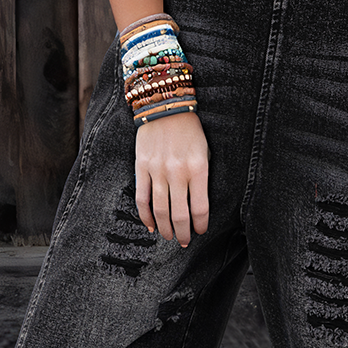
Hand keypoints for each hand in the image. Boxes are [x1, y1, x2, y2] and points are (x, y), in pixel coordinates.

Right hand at [134, 109, 209, 246]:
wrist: (165, 106)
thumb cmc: (191, 130)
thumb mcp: (205, 152)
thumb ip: (202, 178)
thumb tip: (197, 206)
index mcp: (198, 169)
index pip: (200, 208)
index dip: (201, 224)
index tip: (201, 230)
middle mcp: (177, 173)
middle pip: (180, 215)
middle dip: (183, 233)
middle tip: (185, 242)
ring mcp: (158, 171)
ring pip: (160, 210)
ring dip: (166, 229)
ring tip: (169, 237)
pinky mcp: (142, 168)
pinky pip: (142, 199)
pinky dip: (146, 216)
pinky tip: (152, 225)